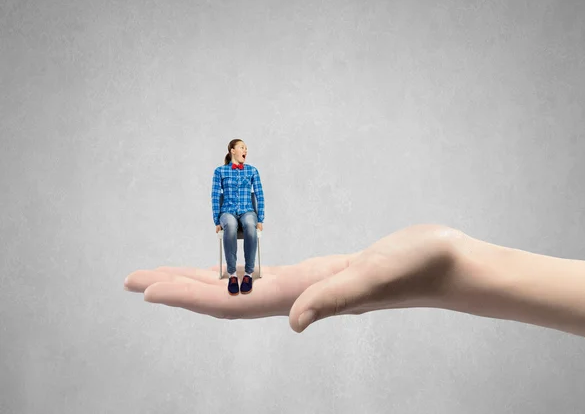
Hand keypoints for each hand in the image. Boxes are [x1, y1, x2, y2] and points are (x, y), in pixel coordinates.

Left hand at [124, 224, 455, 323]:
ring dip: (202, 281)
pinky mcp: (321, 271)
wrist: (447, 265)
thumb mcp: (374, 275)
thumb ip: (333, 297)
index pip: (233, 301)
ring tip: (166, 276)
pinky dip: (239, 271)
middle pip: (225, 296)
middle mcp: (299, 294)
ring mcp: (309, 284)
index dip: (187, 297)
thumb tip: (293, 323)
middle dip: (178, 289)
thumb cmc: (418, 267)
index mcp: (304, 294)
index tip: (145, 290)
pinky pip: (266, 273)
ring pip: (242, 286)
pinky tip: (230, 270)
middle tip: (133, 281)